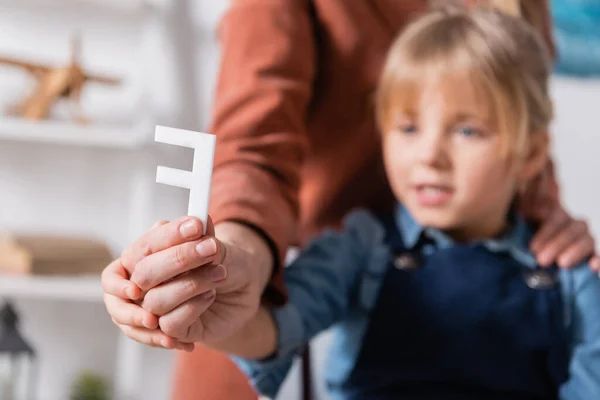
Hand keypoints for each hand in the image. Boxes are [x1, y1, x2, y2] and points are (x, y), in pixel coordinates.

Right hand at [135, 219, 272, 343]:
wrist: (243, 290)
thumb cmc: (223, 263)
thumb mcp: (217, 247)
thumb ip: (204, 237)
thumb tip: (201, 222)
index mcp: (147, 257)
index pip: (143, 246)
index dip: (166, 236)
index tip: (195, 226)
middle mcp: (145, 283)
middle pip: (143, 274)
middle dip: (178, 259)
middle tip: (210, 248)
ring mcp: (155, 310)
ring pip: (155, 301)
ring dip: (192, 284)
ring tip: (219, 274)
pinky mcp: (171, 332)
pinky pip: (169, 324)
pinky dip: (192, 308)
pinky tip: (210, 296)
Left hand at [520, 161, 598, 270]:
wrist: (535, 263)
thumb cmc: (524, 246)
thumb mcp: (520, 232)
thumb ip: (520, 223)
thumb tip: (517, 217)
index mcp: (552, 214)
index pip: (555, 216)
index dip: (545, 232)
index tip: (532, 248)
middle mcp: (570, 223)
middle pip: (572, 227)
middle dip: (557, 243)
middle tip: (542, 260)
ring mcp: (584, 238)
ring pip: (587, 238)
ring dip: (575, 250)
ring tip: (563, 264)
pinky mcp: (592, 255)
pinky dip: (599, 259)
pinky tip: (593, 267)